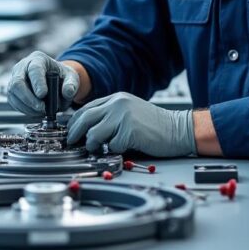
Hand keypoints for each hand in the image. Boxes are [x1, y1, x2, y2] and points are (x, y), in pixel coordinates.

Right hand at [6, 51, 79, 116]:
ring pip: (13, 93)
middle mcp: (23, 66)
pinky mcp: (12, 90)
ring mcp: (15, 78)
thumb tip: (67, 92)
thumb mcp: (71, 77)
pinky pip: (13, 101)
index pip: (34, 69)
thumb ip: (71, 84)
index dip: (37, 82)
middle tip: (42, 108)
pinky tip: (35, 112)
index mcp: (38, 59)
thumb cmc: (61, 76)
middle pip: (18, 82)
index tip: (43, 95)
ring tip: (41, 111)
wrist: (54, 80)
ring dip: (27, 106)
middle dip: (29, 98)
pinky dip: (24, 109)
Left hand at [66, 93, 195, 157]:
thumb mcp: (129, 112)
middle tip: (71, 143)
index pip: (86, 108)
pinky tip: (124, 148)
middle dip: (74, 133)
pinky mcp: (130, 131)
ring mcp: (123, 116)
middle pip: (85, 118)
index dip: (75, 122)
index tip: (69, 132)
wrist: (179, 129)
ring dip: (92, 145)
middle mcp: (118, 104)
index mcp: (116, 98)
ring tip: (98, 149)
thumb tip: (86, 130)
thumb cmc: (155, 126)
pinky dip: (115, 150)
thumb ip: (110, 116)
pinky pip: (112, 145)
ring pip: (94, 133)